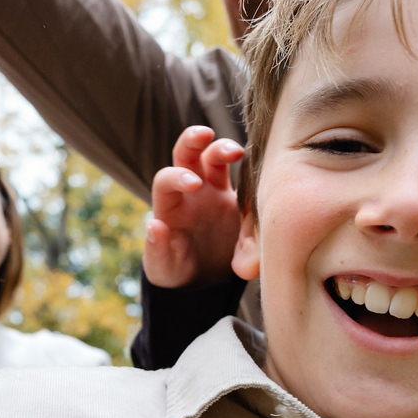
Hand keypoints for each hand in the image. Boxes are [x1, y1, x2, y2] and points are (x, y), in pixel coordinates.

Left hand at [144, 126, 244, 287]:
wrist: (204, 282)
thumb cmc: (176, 271)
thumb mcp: (164, 268)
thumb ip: (158, 250)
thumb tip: (155, 225)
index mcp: (170, 205)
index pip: (166, 179)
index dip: (178, 176)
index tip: (195, 183)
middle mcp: (191, 192)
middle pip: (187, 153)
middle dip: (193, 139)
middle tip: (206, 134)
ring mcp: (216, 193)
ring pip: (216, 158)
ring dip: (224, 147)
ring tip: (237, 151)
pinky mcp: (238, 202)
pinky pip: (245, 178)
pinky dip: (251, 171)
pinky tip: (263, 171)